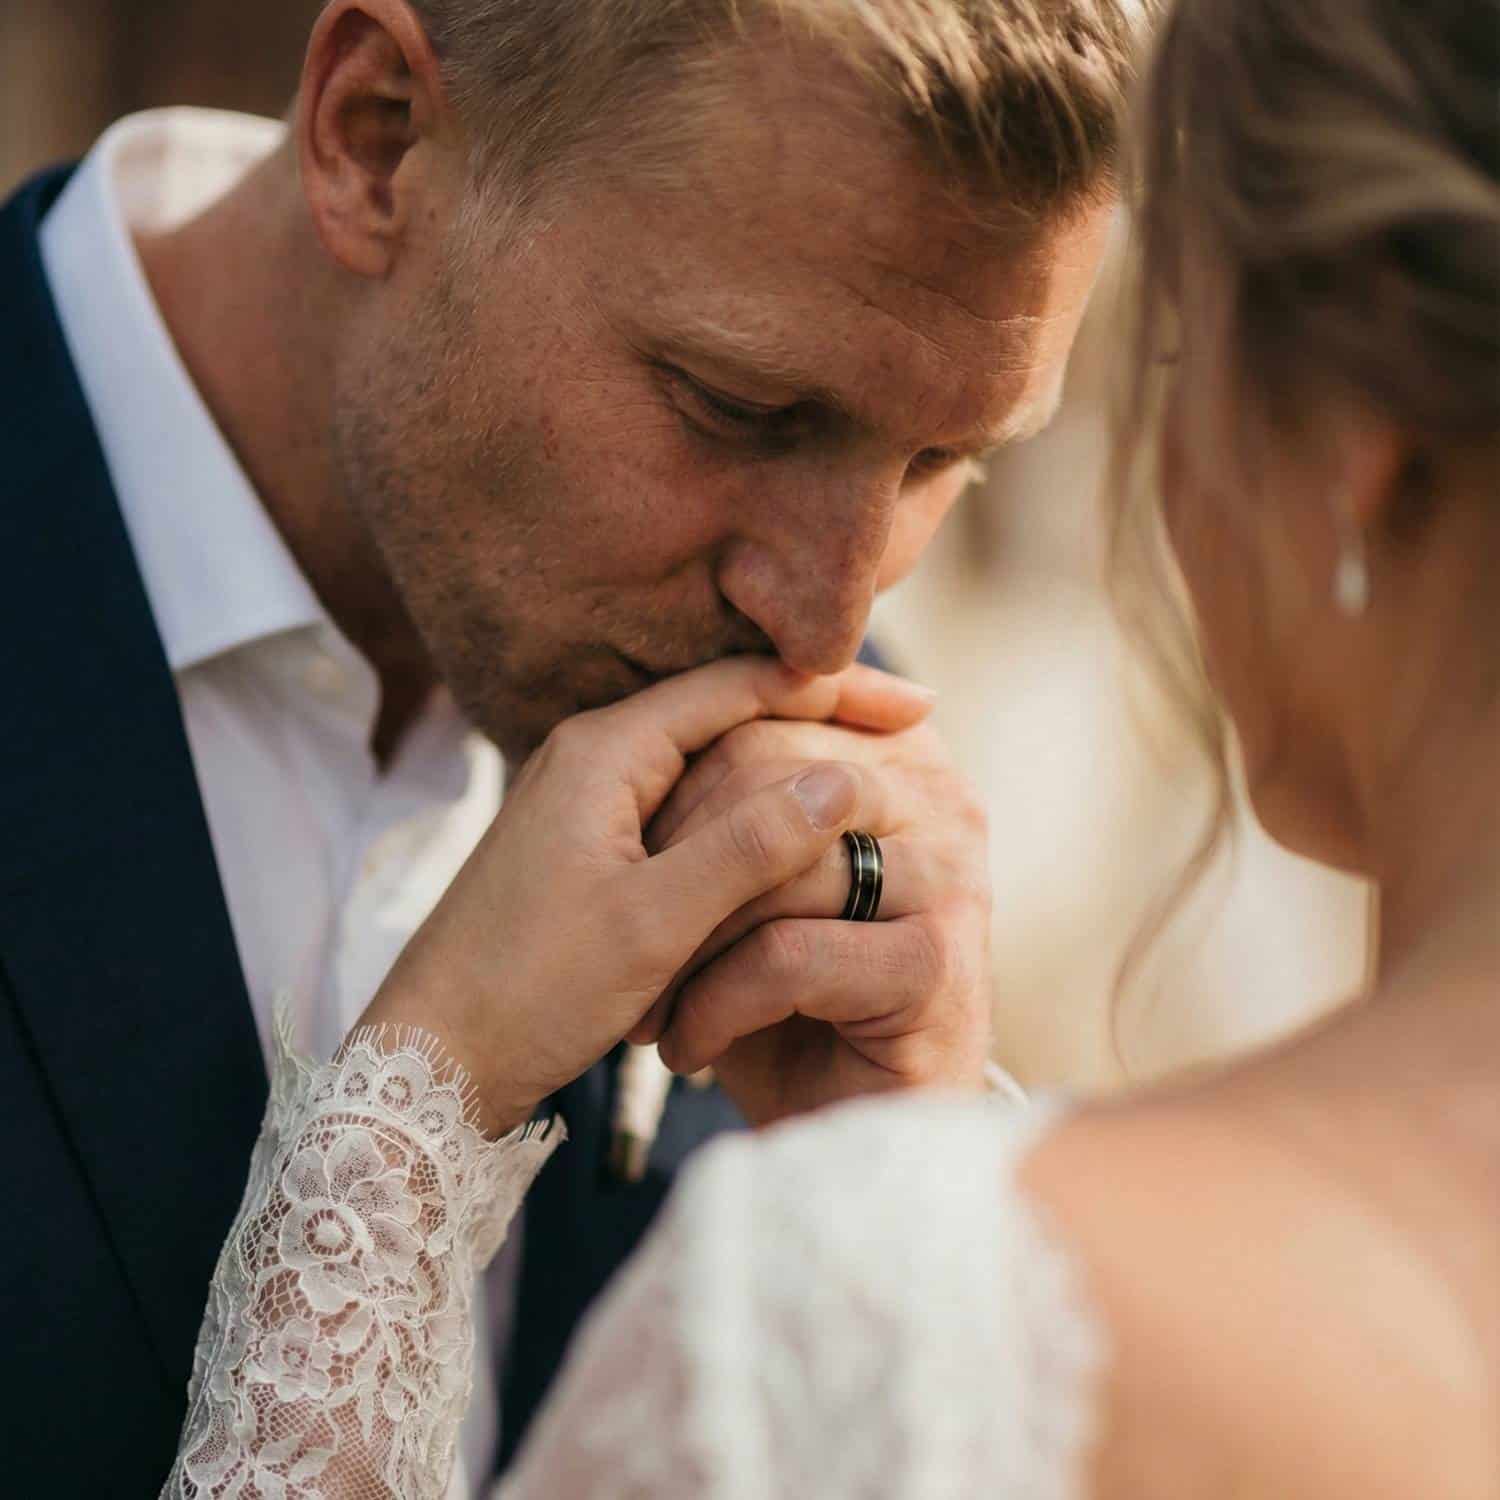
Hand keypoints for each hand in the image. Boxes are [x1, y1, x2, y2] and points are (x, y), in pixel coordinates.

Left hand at [357, 658, 933, 1134]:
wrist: (430, 1057)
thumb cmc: (531, 989)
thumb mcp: (653, 921)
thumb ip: (748, 847)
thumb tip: (840, 782)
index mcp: (606, 750)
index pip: (741, 686)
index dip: (834, 691)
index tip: (918, 707)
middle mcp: (593, 755)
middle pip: (727, 713)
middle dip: (816, 722)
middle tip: (908, 737)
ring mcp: (585, 798)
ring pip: (708, 763)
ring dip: (780, 769)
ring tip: (867, 780)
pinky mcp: (585, 844)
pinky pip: (683, 806)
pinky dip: (742, 815)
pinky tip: (787, 839)